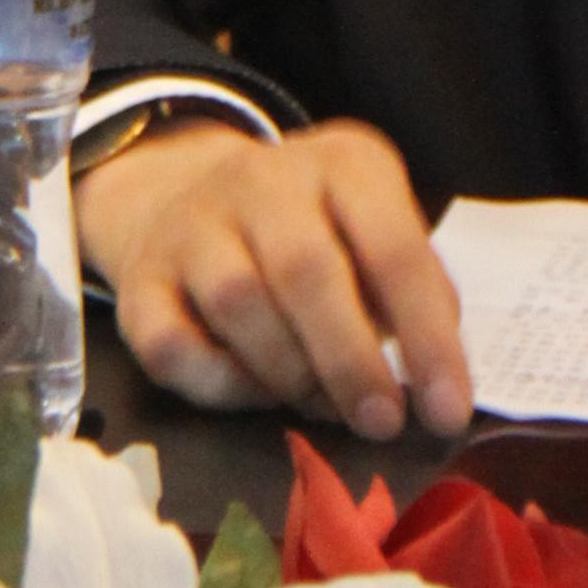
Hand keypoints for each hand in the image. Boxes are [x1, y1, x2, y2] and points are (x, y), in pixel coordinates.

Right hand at [74, 118, 472, 438]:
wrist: (183, 194)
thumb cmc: (312, 229)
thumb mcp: (374, 232)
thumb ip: (409, 293)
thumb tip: (435, 382)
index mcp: (343, 164)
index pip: (393, 248)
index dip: (426, 337)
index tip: (448, 411)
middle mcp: (263, 180)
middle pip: (307, 271)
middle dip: (351, 361)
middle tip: (381, 423)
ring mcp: (192, 225)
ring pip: (238, 303)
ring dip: (288, 373)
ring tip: (321, 404)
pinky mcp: (140, 281)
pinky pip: (171, 345)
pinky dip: (219, 384)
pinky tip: (253, 392)